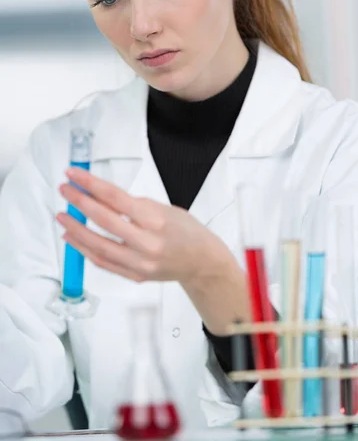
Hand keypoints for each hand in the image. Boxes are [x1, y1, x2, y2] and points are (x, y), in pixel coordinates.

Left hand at [56, 167, 227, 283]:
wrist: (203, 262)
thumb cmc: (187, 232)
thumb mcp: (166, 209)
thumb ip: (136, 206)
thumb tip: (104, 198)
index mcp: (156, 220)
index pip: (115, 198)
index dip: (90, 184)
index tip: (75, 175)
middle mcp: (147, 243)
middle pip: (103, 220)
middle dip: (80, 202)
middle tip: (65, 191)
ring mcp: (139, 262)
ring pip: (98, 245)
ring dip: (76, 229)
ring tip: (63, 216)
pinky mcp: (134, 275)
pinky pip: (103, 262)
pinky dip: (85, 249)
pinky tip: (73, 238)